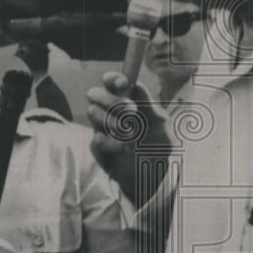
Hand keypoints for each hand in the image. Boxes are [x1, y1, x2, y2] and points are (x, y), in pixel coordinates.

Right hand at [87, 72, 169, 203]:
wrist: (154, 173)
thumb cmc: (157, 143)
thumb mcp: (160, 124)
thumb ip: (149, 105)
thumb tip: (137, 85)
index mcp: (125, 100)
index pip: (111, 82)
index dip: (112, 79)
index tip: (122, 84)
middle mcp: (110, 111)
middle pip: (95, 93)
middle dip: (112, 100)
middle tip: (132, 112)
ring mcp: (102, 129)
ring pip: (92, 112)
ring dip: (111, 120)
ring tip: (129, 133)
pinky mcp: (98, 148)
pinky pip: (95, 139)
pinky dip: (109, 143)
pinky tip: (121, 149)